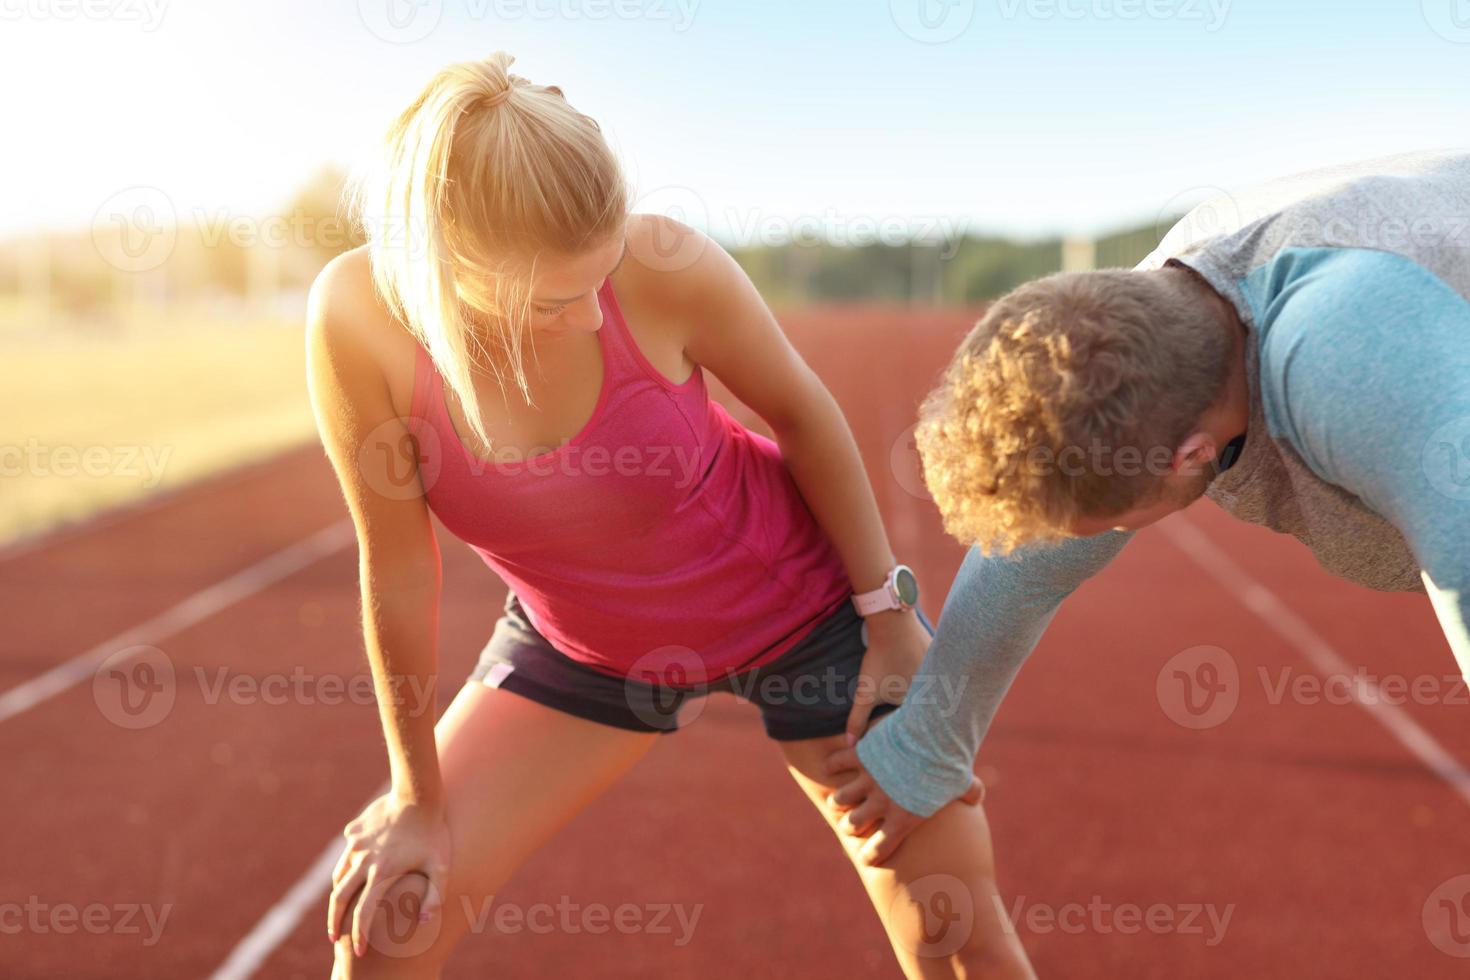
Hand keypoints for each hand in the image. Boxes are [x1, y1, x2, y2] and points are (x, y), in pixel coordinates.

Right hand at [328, 793, 451, 956]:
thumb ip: (434, 895)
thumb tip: (425, 920)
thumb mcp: (440, 866)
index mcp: (381, 874)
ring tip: (339, 907)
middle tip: (334, 937)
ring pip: (338, 875)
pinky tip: (352, 869)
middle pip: (340, 898)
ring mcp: (356, 845)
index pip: (363, 913)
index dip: (359, 935)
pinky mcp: (355, 830)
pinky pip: (346, 852)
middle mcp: (363, 861)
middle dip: (335, 922)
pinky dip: (345, 866)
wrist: (418, 794)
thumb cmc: (433, 832)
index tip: (360, 951)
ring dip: (337, 895)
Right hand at [824, 746, 983, 865]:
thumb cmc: (949, 762)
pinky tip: (831, 767)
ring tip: (840, 801)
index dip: (871, 856)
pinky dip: (832, 766)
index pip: (879, 849)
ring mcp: (867, 779)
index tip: (867, 858)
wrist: (932, 734)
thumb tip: (977, 798)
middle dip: (851, 827)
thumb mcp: (962, 781)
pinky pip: (836, 764)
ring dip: (839, 801)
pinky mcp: (860, 756)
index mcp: (903, 818)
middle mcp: (880, 803)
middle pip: (853, 825)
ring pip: (840, 799)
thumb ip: (969, 792)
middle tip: (853, 824)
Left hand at [844, 609, 930, 744]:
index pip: (914, 717)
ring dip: (921, 683)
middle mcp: (934, 688)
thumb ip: (857, 719)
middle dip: (914, 703)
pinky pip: (934, 663)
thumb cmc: (880, 660)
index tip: (900, 718)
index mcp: (920, 702)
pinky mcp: (938, 652)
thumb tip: (851, 743)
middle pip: (923, 700)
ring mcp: (938, 668)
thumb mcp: (865, 692)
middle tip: (901, 693)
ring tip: (906, 678)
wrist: (893, 624)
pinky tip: (916, 660)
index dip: (905, 720)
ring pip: (928, 681)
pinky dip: (927, 665)